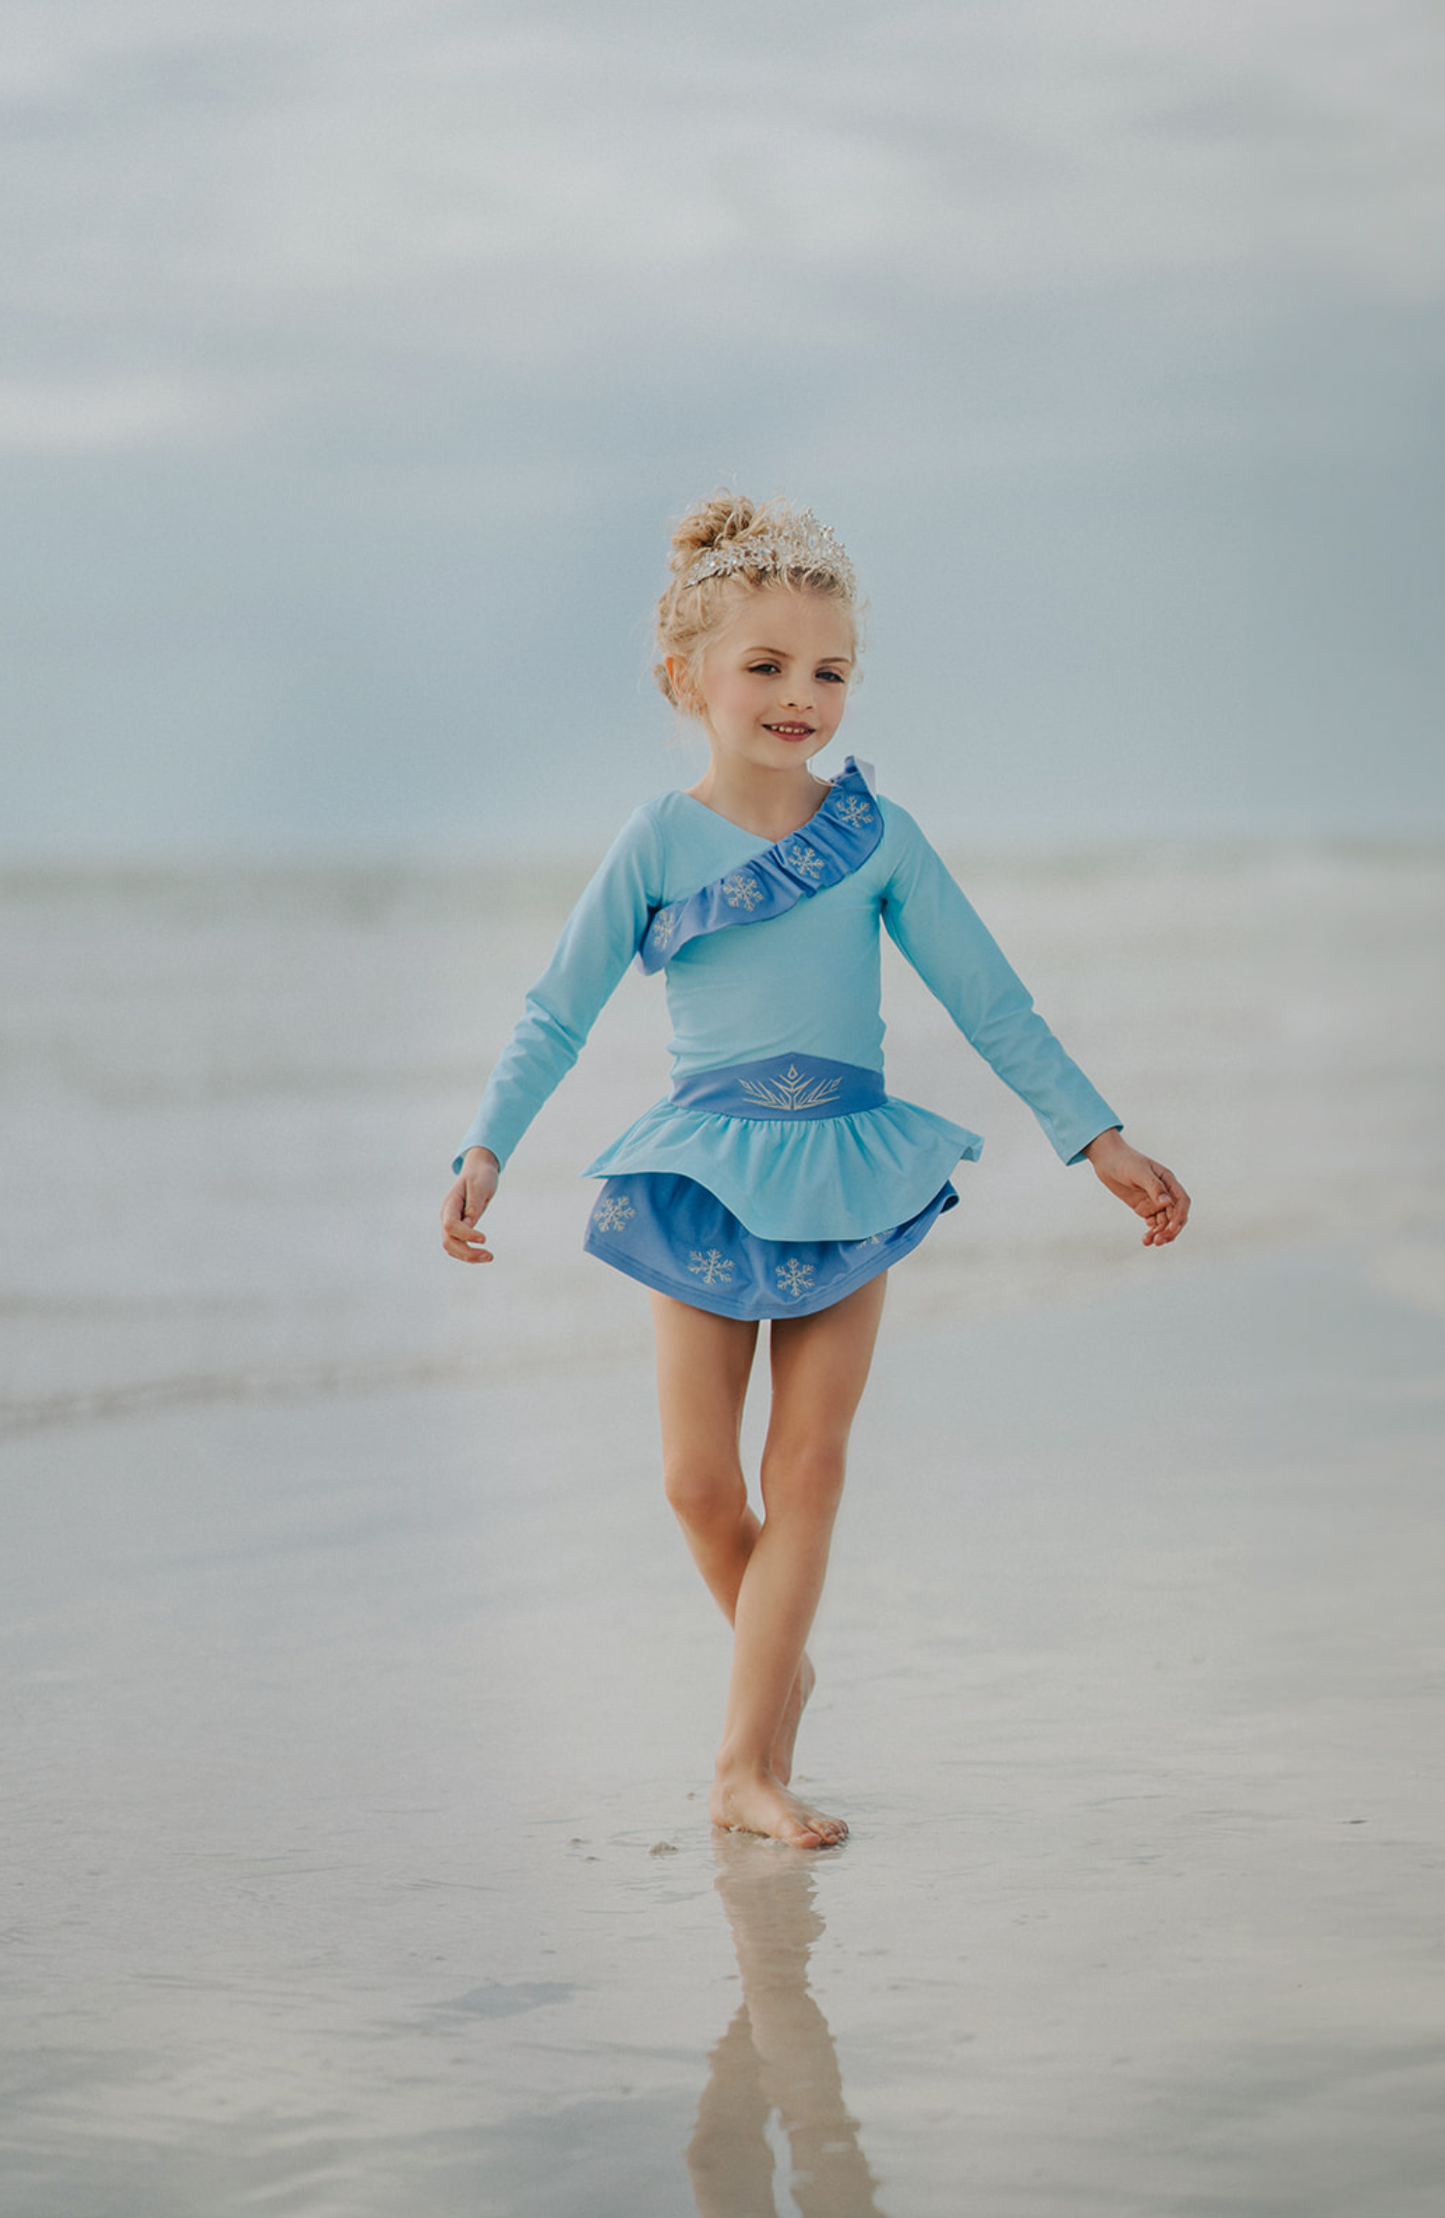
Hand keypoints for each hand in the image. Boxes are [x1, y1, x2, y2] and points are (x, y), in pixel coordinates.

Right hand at [441, 1147, 499, 1261]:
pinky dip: (469, 1253)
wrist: (478, 1169)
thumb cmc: (480, 1175)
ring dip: (468, 1256)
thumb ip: (473, 1206)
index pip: (450, 1225)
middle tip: (490, 1256)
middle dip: (467, 1253)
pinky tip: (483, 1254)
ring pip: (452, 1247)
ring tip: (489, 1257)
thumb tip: (469, 1226)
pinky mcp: (458, 1227)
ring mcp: (451, 1222)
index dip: (466, 1235)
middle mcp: (447, 1215)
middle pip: (448, 1242)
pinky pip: (458, 1245)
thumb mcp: (480, 1186)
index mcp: (450, 1204)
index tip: (484, 1239)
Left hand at [1083, 1128, 1189, 1246]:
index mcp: (1168, 1181)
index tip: (1172, 1228)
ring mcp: (1155, 1201)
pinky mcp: (1144, 1208)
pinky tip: (1145, 1240)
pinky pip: (1153, 1224)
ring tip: (1150, 1242)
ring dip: (1160, 1233)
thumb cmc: (1125, 1161)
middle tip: (1160, 1241)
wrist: (1107, 1161)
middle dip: (1170, 1230)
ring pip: (1164, 1222)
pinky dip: (1151, 1232)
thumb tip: (1167, 1202)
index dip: (1180, 1216)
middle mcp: (1165, 1193)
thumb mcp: (1139, 1172)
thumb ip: (1154, 1186)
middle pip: (1175, 1215)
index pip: (1182, 1201)